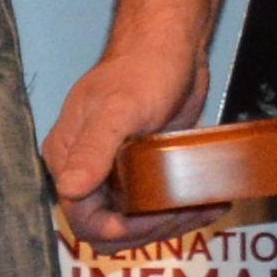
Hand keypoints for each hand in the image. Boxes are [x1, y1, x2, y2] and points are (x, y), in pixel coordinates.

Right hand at [40, 25, 240, 252]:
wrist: (171, 47)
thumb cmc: (143, 71)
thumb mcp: (119, 110)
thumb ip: (92, 151)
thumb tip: (69, 190)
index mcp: (68, 158)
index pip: (82, 217)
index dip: (117, 229)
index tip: (155, 219)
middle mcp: (85, 169)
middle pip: (109, 227)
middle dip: (149, 229)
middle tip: (187, 210)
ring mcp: (114, 172)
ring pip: (134, 222)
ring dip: (170, 223)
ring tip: (207, 206)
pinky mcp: (139, 169)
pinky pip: (153, 205)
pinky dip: (181, 209)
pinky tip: (208, 202)